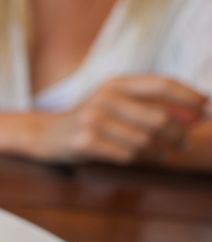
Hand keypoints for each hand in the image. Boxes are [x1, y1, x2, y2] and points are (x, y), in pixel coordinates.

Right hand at [35, 75, 207, 163]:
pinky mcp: (84, 142)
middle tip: (186, 143)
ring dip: (161, 150)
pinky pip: (126, 154)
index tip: (207, 109)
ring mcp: (93, 119)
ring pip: (144, 139)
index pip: (162, 84)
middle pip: (158, 116)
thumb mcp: (113, 101)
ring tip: (166, 154)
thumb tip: (193, 113)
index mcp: (116, 83)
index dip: (189, 97)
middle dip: (178, 132)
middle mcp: (104, 97)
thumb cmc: (89, 119)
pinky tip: (147, 159)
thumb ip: (148, 103)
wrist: (46, 135)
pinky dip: (142, 159)